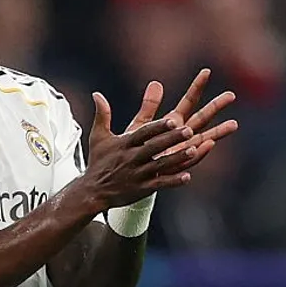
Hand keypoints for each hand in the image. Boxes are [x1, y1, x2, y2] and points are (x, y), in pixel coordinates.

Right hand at [81, 92, 197, 209]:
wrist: (92, 192)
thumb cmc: (99, 162)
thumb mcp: (98, 137)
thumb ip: (102, 115)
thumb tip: (97, 94)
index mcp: (124, 144)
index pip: (142, 133)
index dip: (157, 127)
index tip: (172, 120)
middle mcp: (132, 158)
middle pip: (154, 147)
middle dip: (171, 139)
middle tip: (188, 130)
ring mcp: (138, 174)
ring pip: (160, 165)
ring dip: (177, 158)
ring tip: (193, 151)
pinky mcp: (142, 189)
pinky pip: (159, 184)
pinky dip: (173, 181)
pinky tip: (187, 177)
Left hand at [124, 69, 237, 173]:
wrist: (129, 174)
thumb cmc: (135, 149)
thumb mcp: (140, 125)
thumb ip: (149, 106)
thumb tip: (156, 83)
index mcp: (173, 122)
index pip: (188, 101)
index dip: (197, 87)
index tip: (206, 71)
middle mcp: (182, 135)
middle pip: (202, 118)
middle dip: (216, 107)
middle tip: (231, 95)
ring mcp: (182, 150)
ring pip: (204, 138)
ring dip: (218, 132)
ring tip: (234, 124)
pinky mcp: (178, 165)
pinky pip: (191, 158)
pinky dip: (201, 151)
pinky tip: (210, 143)